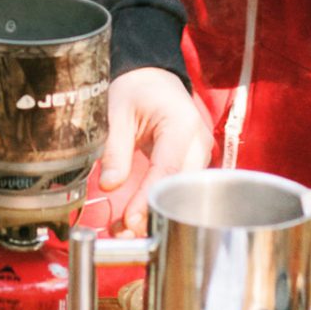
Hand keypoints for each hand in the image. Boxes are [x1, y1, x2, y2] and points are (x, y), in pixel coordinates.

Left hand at [97, 67, 211, 235]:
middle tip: (128, 232)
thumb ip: (116, 148)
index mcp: (181, 124)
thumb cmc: (136, 89)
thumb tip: (110, 185)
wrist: (153, 77)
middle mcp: (198, 141)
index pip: (168, 169)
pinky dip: (161, 203)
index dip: (150, 198)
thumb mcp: (118, 112)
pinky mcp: (194, 162)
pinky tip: (138, 218)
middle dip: (156, 213)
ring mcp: (200, 153)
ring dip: (158, 212)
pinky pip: (180, 187)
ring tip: (127, 230)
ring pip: (184, 192)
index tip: (131, 219)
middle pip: (182, 187)